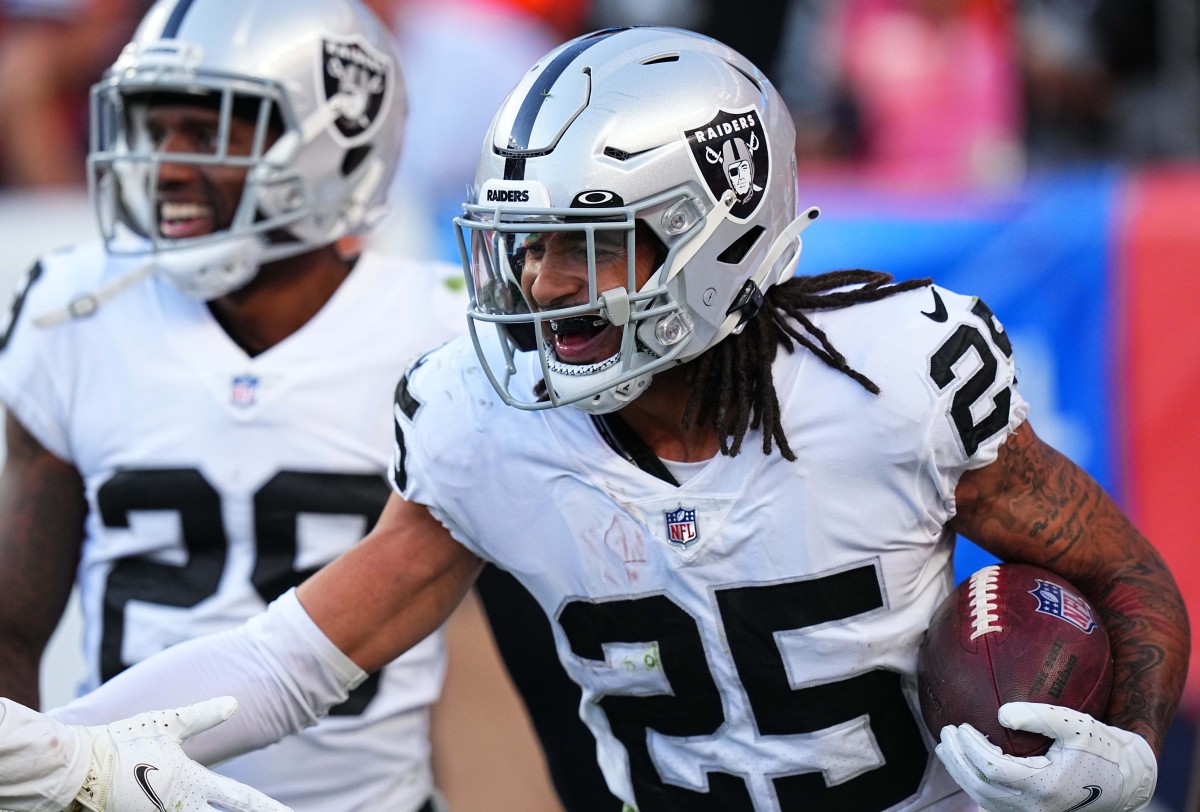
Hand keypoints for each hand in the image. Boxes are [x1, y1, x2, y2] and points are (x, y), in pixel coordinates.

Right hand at [71, 697, 291, 811]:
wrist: (76, 769)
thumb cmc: (121, 741)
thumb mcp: (167, 723)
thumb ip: (202, 716)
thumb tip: (234, 703)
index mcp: (194, 782)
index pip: (243, 800)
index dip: (271, 808)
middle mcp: (180, 807)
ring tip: (224, 807)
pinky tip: (189, 807)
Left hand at [935, 702, 1155, 811]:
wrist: (1127, 782)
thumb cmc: (1103, 749)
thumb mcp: (1076, 725)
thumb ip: (1039, 716)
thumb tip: (1000, 714)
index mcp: (1045, 785)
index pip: (993, 769)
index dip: (971, 748)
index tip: (959, 725)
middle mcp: (1036, 807)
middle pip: (981, 787)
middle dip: (957, 760)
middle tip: (945, 733)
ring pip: (984, 799)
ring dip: (961, 773)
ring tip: (947, 747)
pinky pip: (995, 803)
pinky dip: (976, 783)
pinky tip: (967, 763)